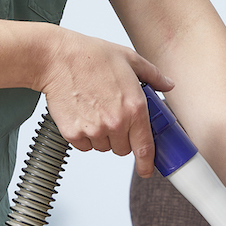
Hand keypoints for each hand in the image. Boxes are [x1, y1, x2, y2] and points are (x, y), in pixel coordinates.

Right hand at [39, 30, 173, 176]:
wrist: (57, 58)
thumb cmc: (91, 56)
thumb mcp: (129, 59)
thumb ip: (153, 75)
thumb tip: (168, 85)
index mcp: (134, 108)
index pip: (145, 148)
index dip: (147, 163)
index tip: (146, 169)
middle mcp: (116, 123)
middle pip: (123, 149)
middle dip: (121, 138)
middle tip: (112, 115)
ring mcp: (94, 130)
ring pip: (103, 147)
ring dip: (102, 136)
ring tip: (94, 110)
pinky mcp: (74, 133)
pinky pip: (84, 146)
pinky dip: (84, 135)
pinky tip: (82, 114)